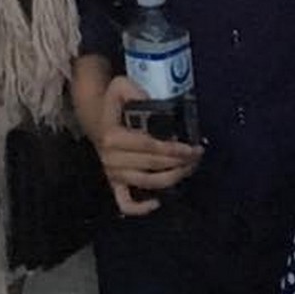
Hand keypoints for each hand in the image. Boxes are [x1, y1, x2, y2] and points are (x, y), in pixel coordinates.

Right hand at [82, 75, 203, 215]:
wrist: (97, 118)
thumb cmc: (114, 103)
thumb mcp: (120, 86)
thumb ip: (135, 91)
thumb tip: (156, 107)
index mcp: (112, 137)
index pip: (150, 147)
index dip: (174, 149)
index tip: (192, 148)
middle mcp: (111, 159)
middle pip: (153, 166)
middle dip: (180, 162)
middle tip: (197, 155)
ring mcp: (112, 174)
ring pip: (147, 183)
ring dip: (172, 179)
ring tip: (189, 168)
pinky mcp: (114, 184)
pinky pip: (125, 203)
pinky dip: (140, 208)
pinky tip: (158, 201)